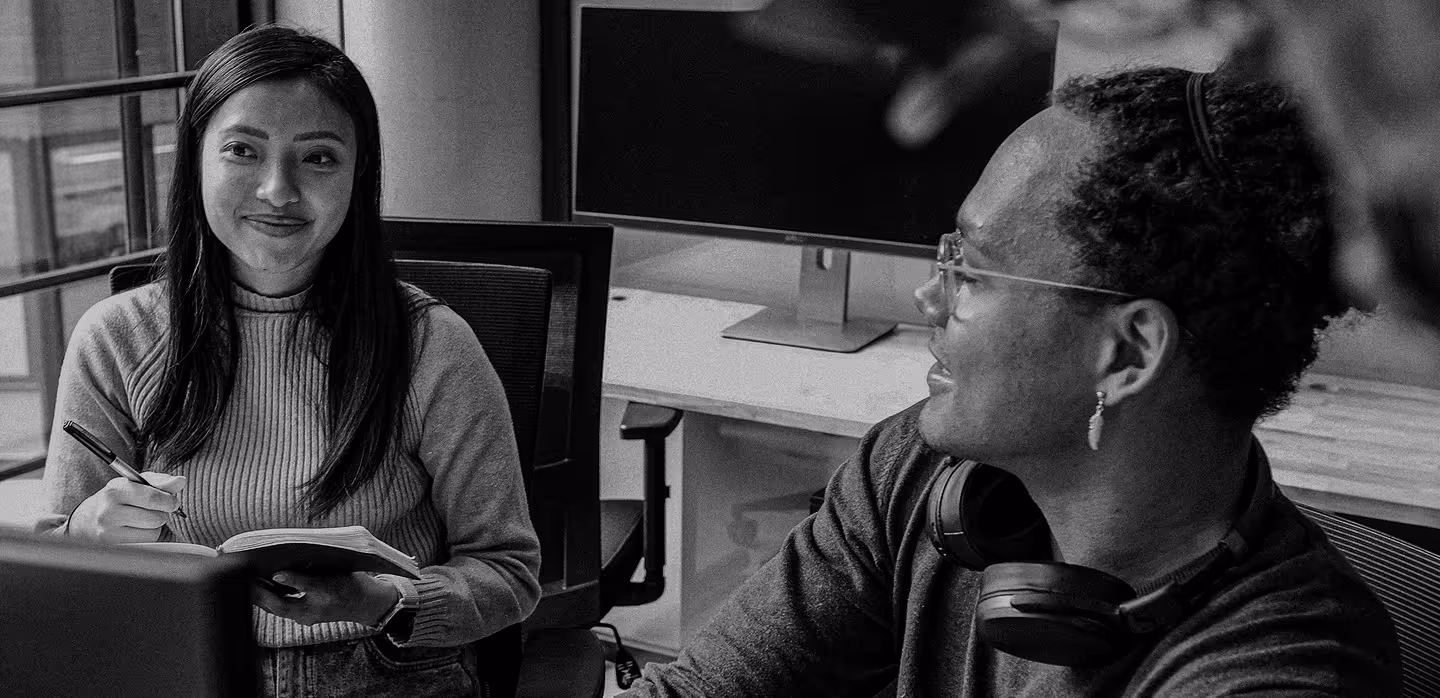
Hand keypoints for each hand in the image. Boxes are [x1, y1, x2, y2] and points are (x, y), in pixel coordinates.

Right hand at [67, 472, 186, 543]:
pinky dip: (147, 538)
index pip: (152, 497)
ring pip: (153, 532)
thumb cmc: (116, 500)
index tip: (172, 502)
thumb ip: (158, 481)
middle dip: (162, 514)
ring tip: (141, 520)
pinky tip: (134, 531)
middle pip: (156, 517)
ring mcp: (108, 532)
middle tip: (154, 511)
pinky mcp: (113, 547)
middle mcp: (109, 511)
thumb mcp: (132, 484)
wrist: (84, 522)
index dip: (169, 500)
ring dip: (154, 527)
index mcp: (115, 490)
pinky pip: (146, 544)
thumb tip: (181, 481)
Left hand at [252, 570, 400, 626]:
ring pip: (278, 605)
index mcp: (307, 609)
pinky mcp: (307, 610)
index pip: (276, 601)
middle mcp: (303, 615)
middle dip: (258, 592)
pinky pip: (286, 604)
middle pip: (274, 605)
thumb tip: (276, 575)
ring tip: (251, 578)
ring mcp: (305, 614)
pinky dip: (276, 594)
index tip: (250, 576)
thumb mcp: (327, 580)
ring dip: (265, 593)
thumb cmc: (350, 588)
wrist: (366, 601)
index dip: (260, 590)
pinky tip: (270, 582)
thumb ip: (301, 579)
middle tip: (243, 576)